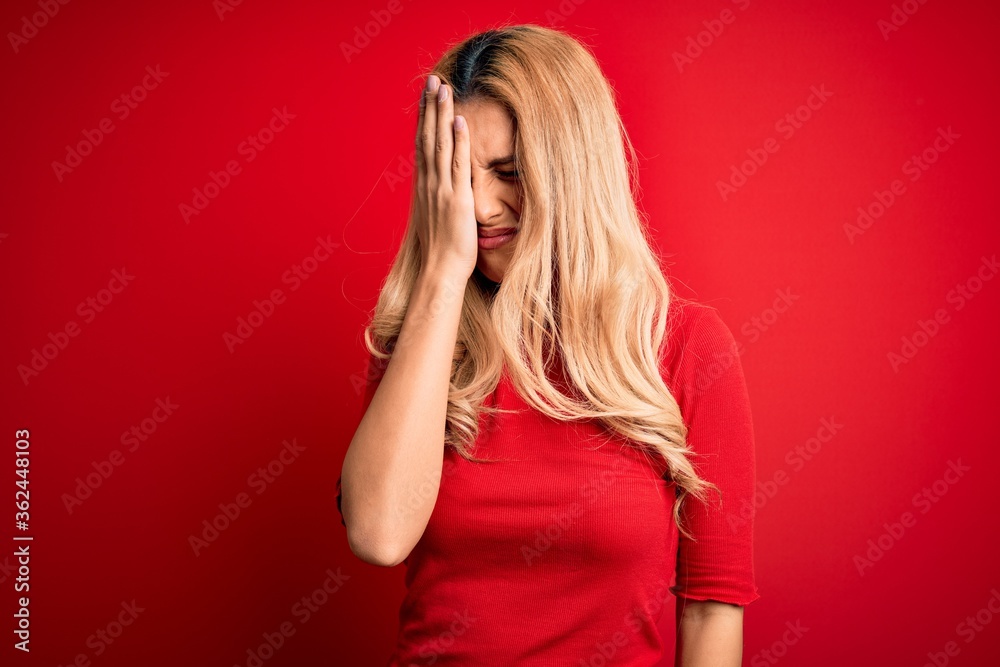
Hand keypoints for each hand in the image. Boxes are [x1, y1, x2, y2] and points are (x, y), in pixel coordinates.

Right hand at [412, 74, 477, 280]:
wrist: (440, 272)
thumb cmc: (442, 252)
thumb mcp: (438, 219)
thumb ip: (440, 200)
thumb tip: (443, 190)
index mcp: (424, 187)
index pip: (423, 144)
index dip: (425, 118)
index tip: (427, 96)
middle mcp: (429, 184)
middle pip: (428, 136)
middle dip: (430, 106)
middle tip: (433, 79)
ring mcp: (441, 190)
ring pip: (440, 144)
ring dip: (442, 114)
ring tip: (444, 88)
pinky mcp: (457, 200)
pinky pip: (457, 165)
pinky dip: (458, 141)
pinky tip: (459, 120)